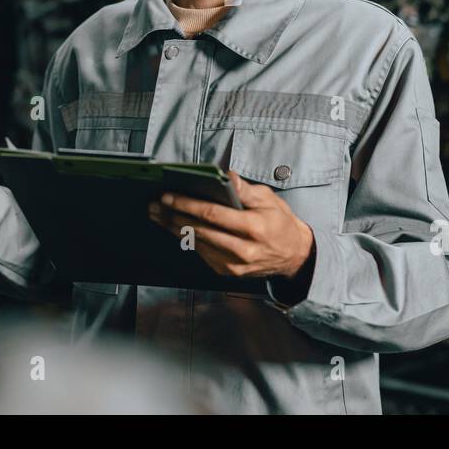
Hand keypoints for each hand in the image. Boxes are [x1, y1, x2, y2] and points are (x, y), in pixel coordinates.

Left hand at [147, 170, 314, 283]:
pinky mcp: (228, 272)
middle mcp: (243, 249)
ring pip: (197, 243)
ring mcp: (234, 265)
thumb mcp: (269, 199)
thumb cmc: (280, 223)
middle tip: (155, 205)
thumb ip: (245, 189)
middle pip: (199, 230)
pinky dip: (187, 239)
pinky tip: (175, 228)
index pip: (213, 215)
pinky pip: (201, 253)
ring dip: (174, 228)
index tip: (168, 196)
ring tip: (158, 215)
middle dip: (173, 216)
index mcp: (254, 228)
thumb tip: (225, 176)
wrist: (293, 255)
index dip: (187, 204)